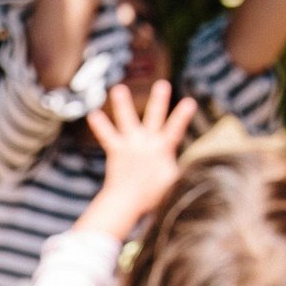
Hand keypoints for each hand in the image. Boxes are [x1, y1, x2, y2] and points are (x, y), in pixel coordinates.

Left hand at [81, 79, 199, 236]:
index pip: (175, 129)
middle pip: (155, 117)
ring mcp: (131, 144)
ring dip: (123, 104)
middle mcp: (147, 142)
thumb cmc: (153, 194)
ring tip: (117, 88)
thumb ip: (179, 167)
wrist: (128, 202)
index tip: (189, 102)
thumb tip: (193, 165)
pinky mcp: (116, 150)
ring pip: (127, 120)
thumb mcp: (172, 180)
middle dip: (159, 101)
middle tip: (162, 84)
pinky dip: (100, 126)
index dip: (182, 116)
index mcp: (163, 148)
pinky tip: (92, 114)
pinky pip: (107, 136)